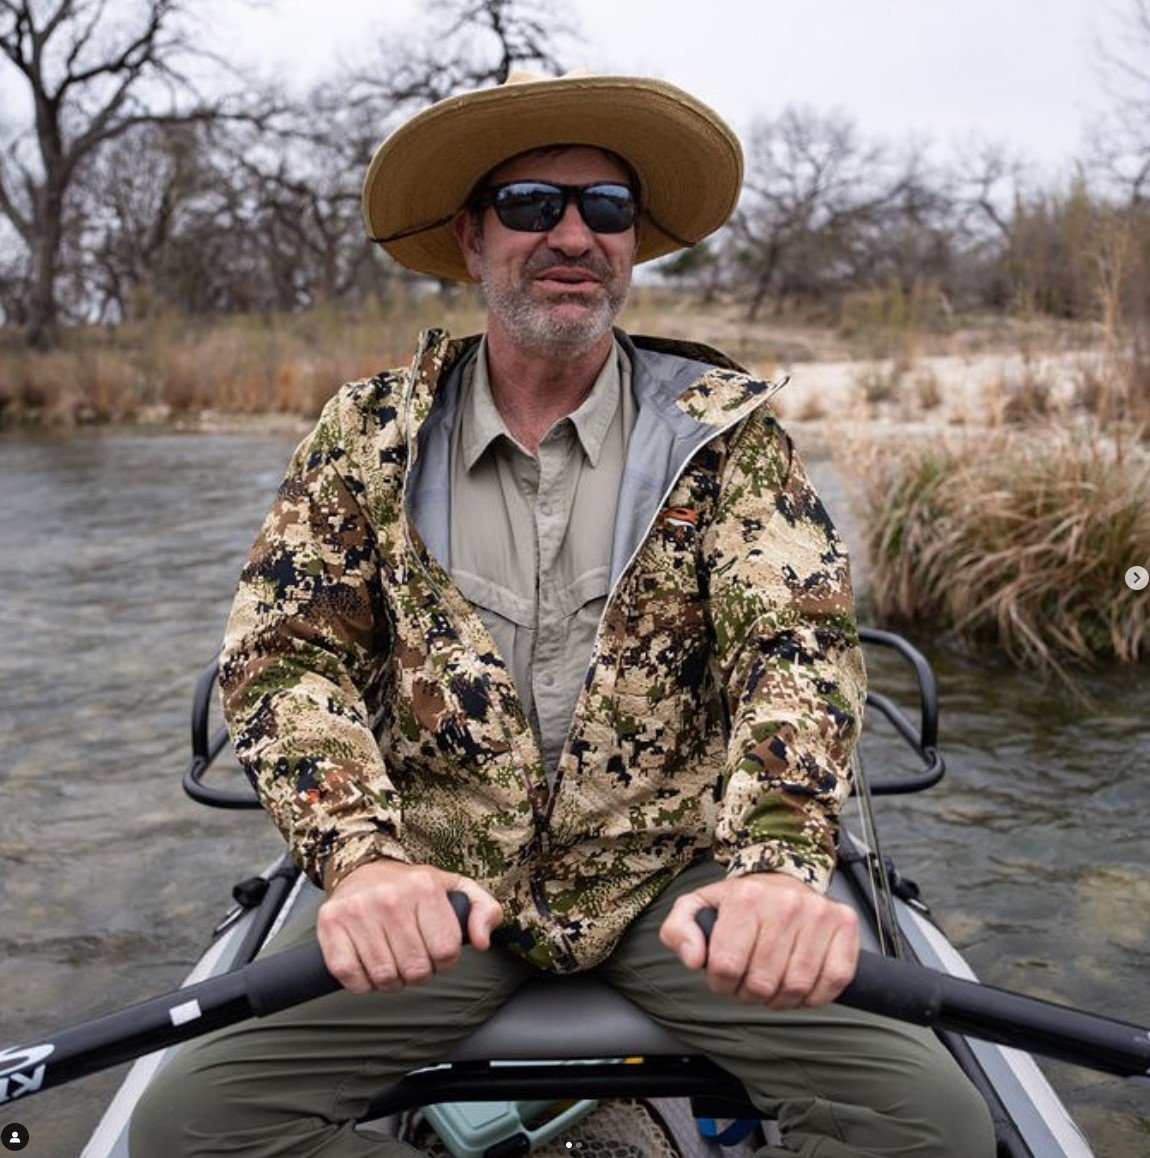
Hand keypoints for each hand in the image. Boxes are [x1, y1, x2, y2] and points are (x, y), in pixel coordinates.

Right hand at [316, 859, 502, 994]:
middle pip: (416, 969)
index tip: (437, 951)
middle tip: (413, 958)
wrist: (364, 869)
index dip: (445, 961)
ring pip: (384, 977)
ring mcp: (358, 910)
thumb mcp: (456, 888)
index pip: (446, 950)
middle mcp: (390, 897)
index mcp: (425, 886)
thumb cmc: (412, 887)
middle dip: (419, 973)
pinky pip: (350, 976)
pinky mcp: (331, 924)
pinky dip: (362, 983)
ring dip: (391, 981)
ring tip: (393, 961)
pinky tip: (369, 966)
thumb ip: (483, 910)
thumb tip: (481, 941)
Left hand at [659, 872, 858, 1008]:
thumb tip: (693, 959)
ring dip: (781, 999)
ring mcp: (818, 912)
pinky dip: (815, 996)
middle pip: (761, 982)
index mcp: (744, 896)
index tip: (723, 975)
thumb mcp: (696, 907)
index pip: (726, 966)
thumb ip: (679, 930)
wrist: (782, 878)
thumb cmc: (739, 902)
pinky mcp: (845, 924)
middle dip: (749, 994)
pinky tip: (800, 985)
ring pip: (797, 987)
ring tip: (772, 983)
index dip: (720, 983)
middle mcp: (785, 902)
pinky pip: (833, 981)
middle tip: (749, 982)